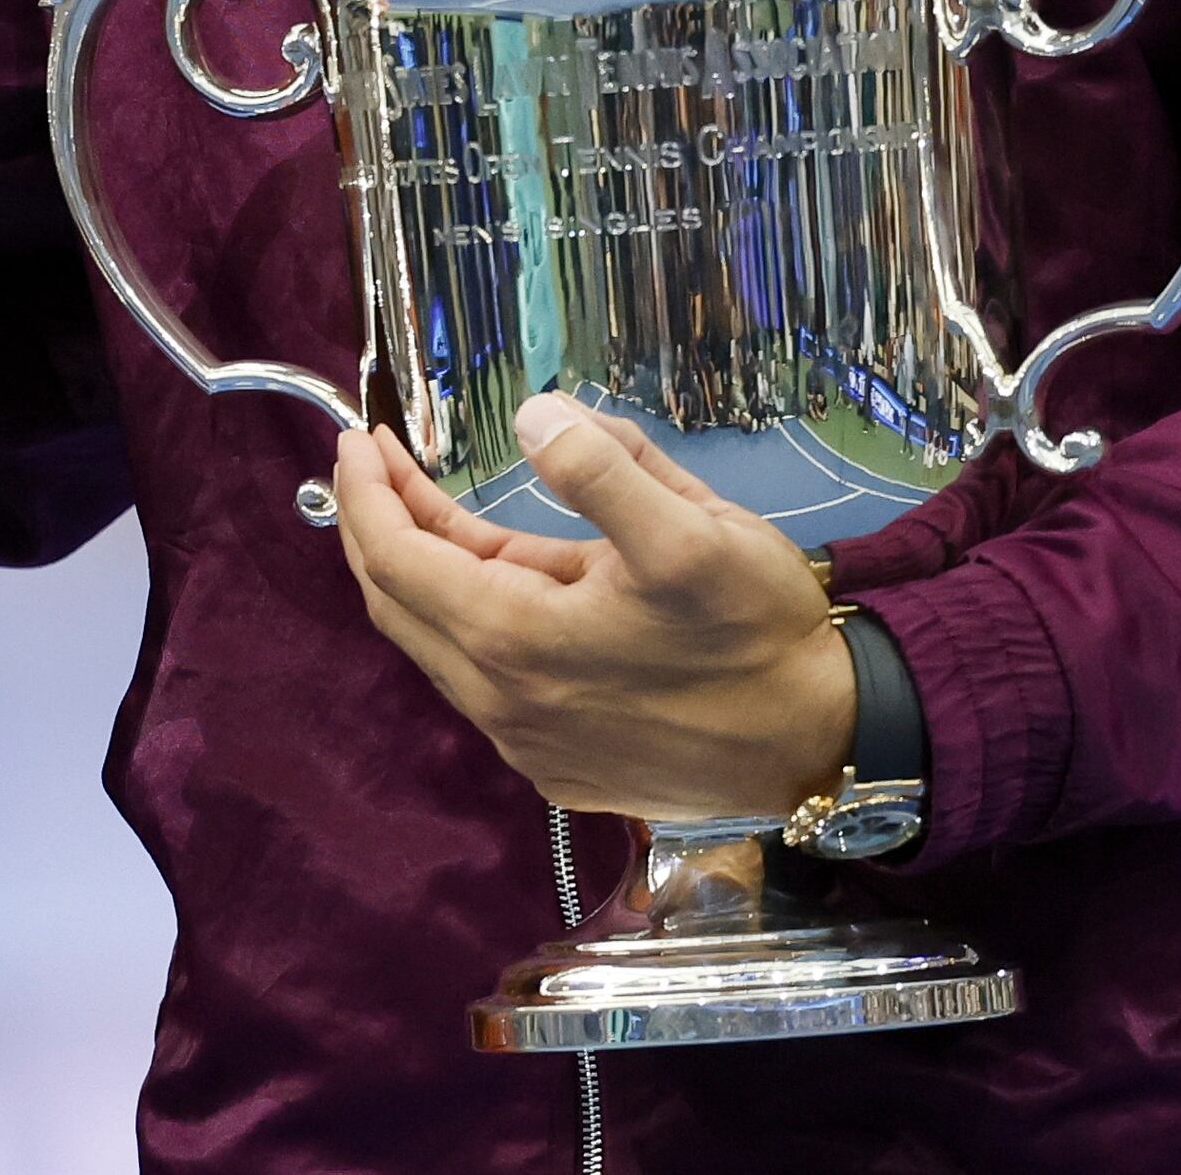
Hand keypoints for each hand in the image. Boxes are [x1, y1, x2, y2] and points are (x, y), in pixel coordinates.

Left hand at [324, 392, 856, 823]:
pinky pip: (481, 682)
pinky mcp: (559, 765)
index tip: (358, 437)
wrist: (822, 742)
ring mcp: (527, 744)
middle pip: (399, 605)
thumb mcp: (693, 530)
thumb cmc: (758, 633)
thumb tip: (530, 416)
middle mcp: (502, 704)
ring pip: (439, 645)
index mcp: (515, 642)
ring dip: (421, 572)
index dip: (365, 493)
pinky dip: (463, 619)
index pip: (395, 560)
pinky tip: (494, 581)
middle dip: (376, 525)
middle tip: (377, 461)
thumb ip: (602, 470)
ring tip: (429, 503)